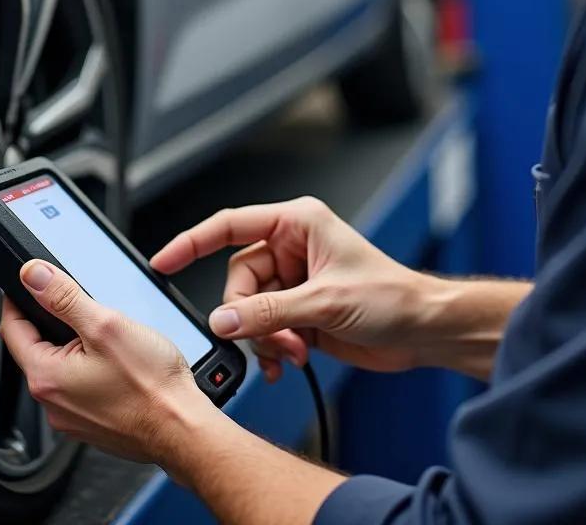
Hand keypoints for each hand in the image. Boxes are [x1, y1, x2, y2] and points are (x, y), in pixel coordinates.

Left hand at [0, 260, 210, 463]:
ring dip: (76, 346)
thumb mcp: (105, 325)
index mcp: (46, 377)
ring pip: (62, 367)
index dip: (18, 299)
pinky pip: (80, 387)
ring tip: (108, 336)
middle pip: (37, 348)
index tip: (28, 281)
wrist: (180, 428)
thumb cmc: (151, 385)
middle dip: (55, 322)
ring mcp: (71, 417)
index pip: (12, 328)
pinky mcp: (91, 423)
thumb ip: (64, 298)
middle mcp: (51, 403)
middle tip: (83, 306)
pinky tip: (118, 364)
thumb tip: (34, 275)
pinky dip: (92, 369)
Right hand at [150, 196, 427, 382]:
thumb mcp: (324, 302)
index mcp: (297, 224)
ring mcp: (294, 282)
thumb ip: (268, 312)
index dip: (192, 241)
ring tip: (292, 352)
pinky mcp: (299, 311)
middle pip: (238, 280)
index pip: (231, 226)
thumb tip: (223, 320)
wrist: (422, 332)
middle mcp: (292, 249)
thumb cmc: (392, 296)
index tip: (163, 260)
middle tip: (275, 339)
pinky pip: (264, 329)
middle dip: (250, 316)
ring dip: (264, 338)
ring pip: (249, 310)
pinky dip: (270, 349)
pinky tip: (287, 362)